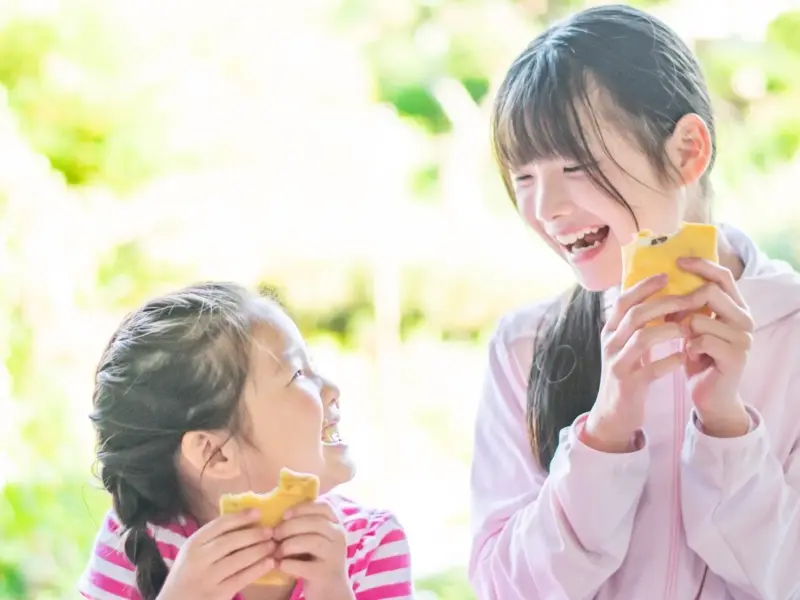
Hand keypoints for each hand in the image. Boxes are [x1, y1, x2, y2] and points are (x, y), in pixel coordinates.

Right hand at [157, 510, 274, 599]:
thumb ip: (213, 539)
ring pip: (237, 560)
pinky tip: (269, 563)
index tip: (258, 512)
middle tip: (271, 531)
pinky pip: (240, 578)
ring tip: (273, 545)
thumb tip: (246, 522)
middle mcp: (198, 559)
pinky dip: (257, 569)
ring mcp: (207, 578)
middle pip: (230, 542)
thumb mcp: (194, 552)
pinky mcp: (216, 594)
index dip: (240, 518)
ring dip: (258, 551)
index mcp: (193, 543)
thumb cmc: (188, 574)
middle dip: (253, 534)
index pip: (219, 525)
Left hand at [274, 500, 352, 599]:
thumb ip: (304, 526)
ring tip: (276, 551)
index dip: (303, 508)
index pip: (324, 507)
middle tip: (274, 534)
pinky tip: (280, 565)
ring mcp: (334, 556)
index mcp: (336, 525)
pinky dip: (289, 564)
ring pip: (312, 541)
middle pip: (315, 523)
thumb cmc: (317, 560)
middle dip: (290, 526)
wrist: (331, 590)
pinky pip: (304, 565)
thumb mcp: (316, 539)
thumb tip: (279, 517)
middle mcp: (339, 537)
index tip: (285, 514)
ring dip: (289, 544)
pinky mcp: (325, 574)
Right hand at [583, 274, 687, 452]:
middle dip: (664, 303)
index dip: (643, 286)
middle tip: (689, 298)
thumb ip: (636, 325)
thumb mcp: (624, 346)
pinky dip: (670, 361)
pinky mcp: (629, 384)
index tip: (666, 275)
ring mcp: (618, 364)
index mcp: (609, 331)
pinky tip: (684, 358)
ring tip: (689, 327)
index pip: (623, 301)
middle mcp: (610, 344)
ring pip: (643, 338)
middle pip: (635, 315)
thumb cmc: (625, 373)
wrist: (613, 413)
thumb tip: (657, 296)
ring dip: (669, 330)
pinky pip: (652, 369)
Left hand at [677, 257, 752, 436]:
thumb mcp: (690, 325)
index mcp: (735, 307)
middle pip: (710, 292)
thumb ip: (688, 304)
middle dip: (683, 303)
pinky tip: (691, 356)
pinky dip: (689, 347)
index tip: (676, 262)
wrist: (709, 395)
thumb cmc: (698, 356)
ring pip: (699, 318)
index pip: (722, 276)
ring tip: (687, 344)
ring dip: (684, 332)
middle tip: (672, 319)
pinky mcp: (736, 356)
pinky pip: (701, 340)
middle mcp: (745, 318)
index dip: (701, 265)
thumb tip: (664, 278)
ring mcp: (743, 337)